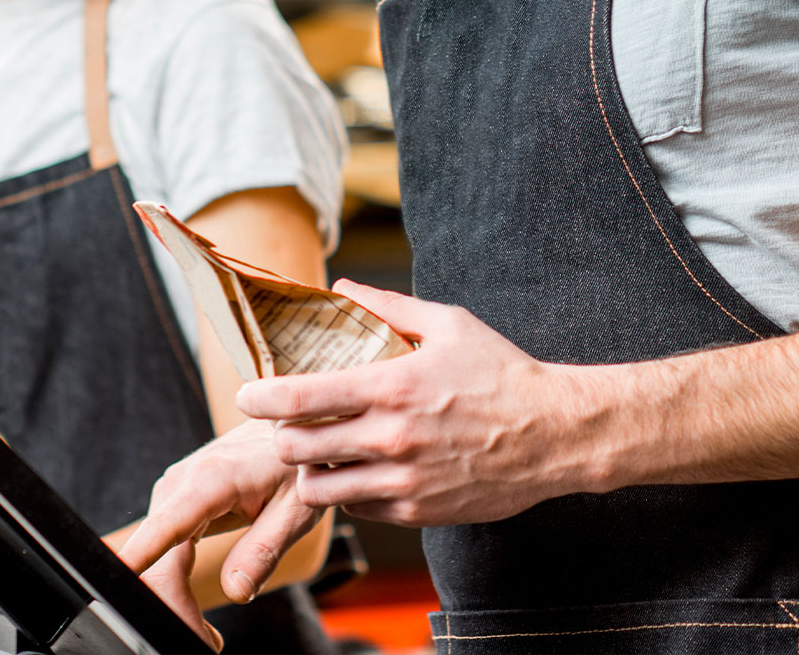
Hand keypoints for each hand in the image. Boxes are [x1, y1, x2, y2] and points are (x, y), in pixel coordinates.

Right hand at [119, 420, 316, 643]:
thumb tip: (236, 590)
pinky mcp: (177, 498)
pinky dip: (174, 581)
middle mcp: (183, 481)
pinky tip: (192, 605)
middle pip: (159, 556)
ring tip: (206, 633)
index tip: (118, 586)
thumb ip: (264, 548)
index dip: (140, 558)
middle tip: (208, 642)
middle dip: (176, 606)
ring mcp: (176, 489)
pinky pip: (164, 548)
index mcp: (211, 479)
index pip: (166, 526)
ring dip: (174, 596)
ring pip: (158, 556)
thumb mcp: (297, 508)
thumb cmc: (298, 462)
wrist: (292, 425)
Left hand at [241, 281, 588, 526]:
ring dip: (308, 470)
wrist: (553, 434)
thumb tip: (342, 288)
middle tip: (283, 424)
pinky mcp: (418, 510)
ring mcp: (404, 480)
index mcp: (394, 386)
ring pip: (321, 489)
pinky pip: (358, 509)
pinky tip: (356, 470)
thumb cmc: (501, 372)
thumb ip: (389, 306)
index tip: (246, 395)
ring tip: (314, 453)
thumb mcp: (448, 323)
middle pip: (299, 449)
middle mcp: (392, 438)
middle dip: (280, 436)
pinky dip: (346, 492)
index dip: (263, 398)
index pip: (304, 398)